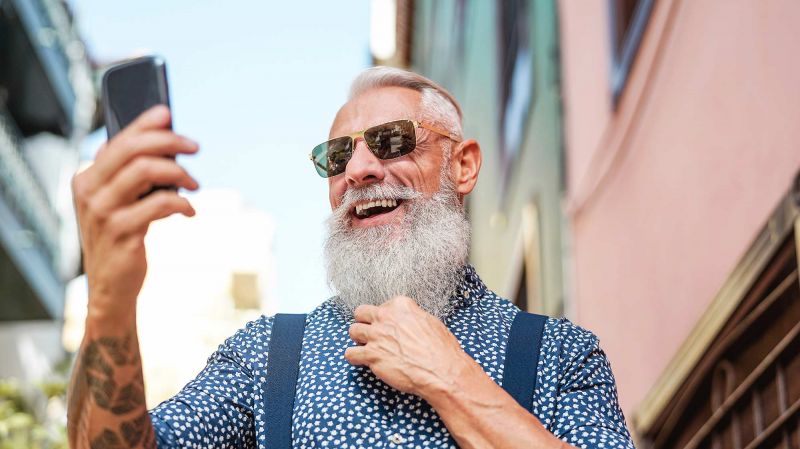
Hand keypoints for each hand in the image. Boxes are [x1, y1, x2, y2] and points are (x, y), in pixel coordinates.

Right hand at [71, 105, 198, 321]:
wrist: (110, 288)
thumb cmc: (121, 240)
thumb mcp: (120, 204)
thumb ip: (132, 176)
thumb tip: (165, 145)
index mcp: (87, 179)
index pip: (118, 140)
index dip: (145, 124)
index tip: (167, 113)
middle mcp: (89, 191)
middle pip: (133, 149)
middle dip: (168, 142)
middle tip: (194, 147)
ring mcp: (103, 212)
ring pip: (146, 171)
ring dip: (178, 173)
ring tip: (194, 184)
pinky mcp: (122, 233)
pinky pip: (160, 204)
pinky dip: (181, 203)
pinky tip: (189, 211)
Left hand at [344, 296, 473, 397]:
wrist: (440, 370)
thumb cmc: (441, 350)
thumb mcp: (430, 322)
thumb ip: (412, 318)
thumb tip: (408, 324)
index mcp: (401, 306)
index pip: (382, 305)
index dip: (384, 318)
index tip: (388, 326)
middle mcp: (386, 317)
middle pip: (361, 313)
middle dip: (364, 322)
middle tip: (370, 333)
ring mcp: (376, 335)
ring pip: (353, 331)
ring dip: (358, 339)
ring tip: (365, 347)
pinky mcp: (371, 354)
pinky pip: (350, 353)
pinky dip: (354, 357)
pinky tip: (361, 361)